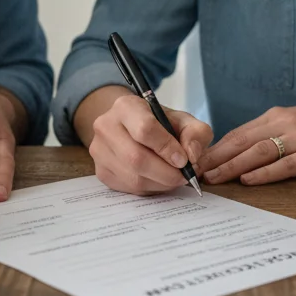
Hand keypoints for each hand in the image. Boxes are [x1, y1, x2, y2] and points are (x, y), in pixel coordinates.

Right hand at [88, 90, 212, 194]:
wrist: (131, 127)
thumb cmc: (159, 123)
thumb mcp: (182, 120)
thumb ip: (195, 133)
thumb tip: (192, 156)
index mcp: (126, 106)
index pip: (144, 129)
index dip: (167, 148)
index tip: (184, 160)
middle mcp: (106, 126)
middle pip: (136, 158)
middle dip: (166, 173)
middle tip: (184, 176)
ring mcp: (99, 150)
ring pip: (133, 177)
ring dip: (160, 183)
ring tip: (174, 178)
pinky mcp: (101, 171)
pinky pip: (128, 188)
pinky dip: (150, 188)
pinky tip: (158, 180)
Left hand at [197, 100, 295, 185]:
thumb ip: (275, 133)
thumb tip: (245, 151)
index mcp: (279, 116)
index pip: (238, 133)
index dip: (214, 148)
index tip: (193, 161)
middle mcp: (287, 123)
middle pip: (242, 141)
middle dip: (215, 158)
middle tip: (193, 172)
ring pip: (259, 152)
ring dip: (232, 166)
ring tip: (213, 178)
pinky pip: (287, 164)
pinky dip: (265, 173)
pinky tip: (249, 180)